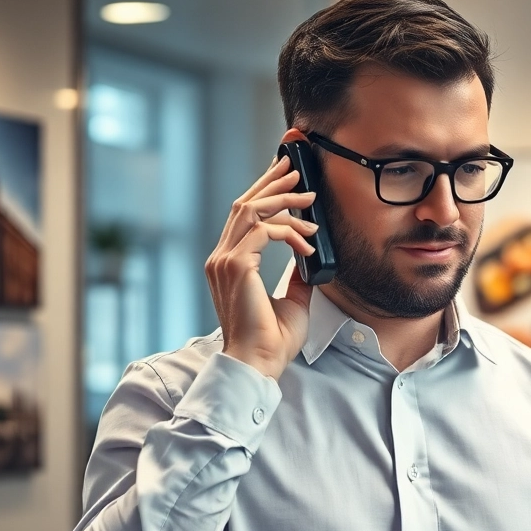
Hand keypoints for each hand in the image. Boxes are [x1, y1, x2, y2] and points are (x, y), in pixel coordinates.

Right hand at [205, 143, 319, 379]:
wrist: (260, 362)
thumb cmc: (272, 339)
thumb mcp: (292, 299)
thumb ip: (296, 275)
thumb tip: (307, 260)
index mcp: (228, 265)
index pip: (243, 218)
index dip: (263, 192)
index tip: (284, 178)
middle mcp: (221, 258)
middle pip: (244, 205)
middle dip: (272, 183)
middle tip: (295, 169)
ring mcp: (224, 261)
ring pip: (252, 211)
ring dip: (283, 200)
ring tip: (309, 196)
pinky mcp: (236, 266)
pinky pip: (264, 231)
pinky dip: (289, 231)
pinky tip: (308, 243)